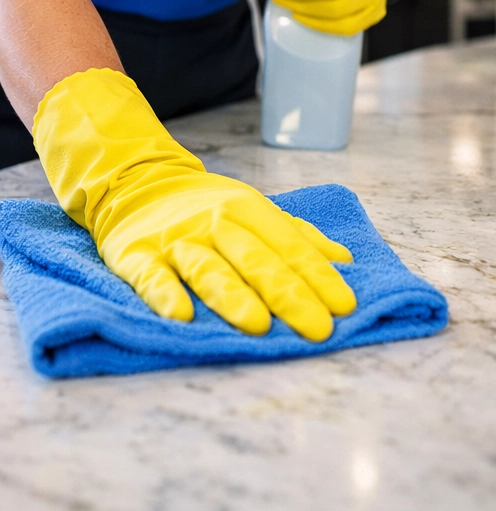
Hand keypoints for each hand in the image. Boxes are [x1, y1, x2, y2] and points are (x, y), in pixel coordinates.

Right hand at [33, 69, 356, 339]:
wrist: (134, 182)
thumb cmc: (208, 208)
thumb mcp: (257, 211)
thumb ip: (300, 237)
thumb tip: (345, 261)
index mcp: (250, 210)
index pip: (291, 246)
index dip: (319, 276)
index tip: (345, 307)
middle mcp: (215, 223)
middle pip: (257, 260)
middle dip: (290, 295)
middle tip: (318, 328)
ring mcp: (175, 239)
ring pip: (208, 269)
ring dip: (234, 297)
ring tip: (258, 325)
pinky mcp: (135, 255)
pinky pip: (150, 276)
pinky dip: (165, 295)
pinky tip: (181, 316)